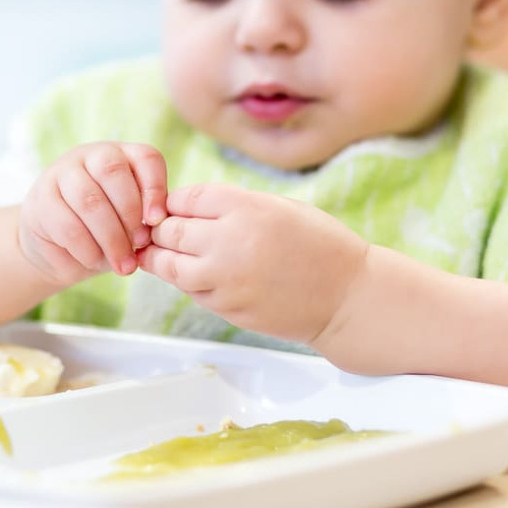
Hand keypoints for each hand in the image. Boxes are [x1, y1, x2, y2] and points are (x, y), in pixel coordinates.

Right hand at [18, 142, 166, 286]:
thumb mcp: (130, 223)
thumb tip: (153, 231)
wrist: (56, 249)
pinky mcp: (41, 199)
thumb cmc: (103, 233)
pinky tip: (95, 261)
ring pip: (89, 200)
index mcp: (122, 156)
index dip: (155, 189)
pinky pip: (67, 225)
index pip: (146, 158)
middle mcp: (91, 155)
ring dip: (110, 238)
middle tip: (138, 246)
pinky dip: (87, 249)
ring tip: (122, 265)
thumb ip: (143, 220)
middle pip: (113, 172)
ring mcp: (61, 173)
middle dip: (129, 215)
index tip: (157, 222)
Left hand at [137, 184, 369, 343]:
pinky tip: (195, 273)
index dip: (174, 203)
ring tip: (162, 253)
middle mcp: (230, 242)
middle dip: (160, 229)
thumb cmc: (319, 245)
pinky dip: (186, 281)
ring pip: (169, 266)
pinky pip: (191, 291)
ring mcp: (226, 279)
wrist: (348, 297)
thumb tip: (184, 207)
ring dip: (161, 258)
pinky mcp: (227, 308)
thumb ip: (232, 204)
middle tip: (159, 230)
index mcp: (245, 208)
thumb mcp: (278, 206)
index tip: (173, 208)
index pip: (184, 198)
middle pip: (169, 230)